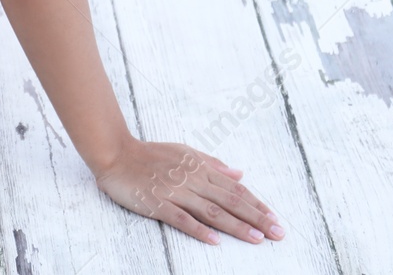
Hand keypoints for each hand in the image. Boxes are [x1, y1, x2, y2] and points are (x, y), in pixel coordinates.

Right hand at [93, 136, 283, 245]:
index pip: (234, 188)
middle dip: (256, 217)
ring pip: (211, 211)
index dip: (256, 204)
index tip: (274, 218)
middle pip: (229, 200)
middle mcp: (191, 179)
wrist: (115, 153)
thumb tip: (239, 173)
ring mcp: (174, 191)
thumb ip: (212, 163)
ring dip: (236, 225)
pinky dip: (199, 229)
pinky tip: (215, 240)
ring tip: (257, 238)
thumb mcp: (184, 152)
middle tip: (278, 233)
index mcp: (199, 167)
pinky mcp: (157, 203)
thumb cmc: (149, 154)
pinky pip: (181, 218)